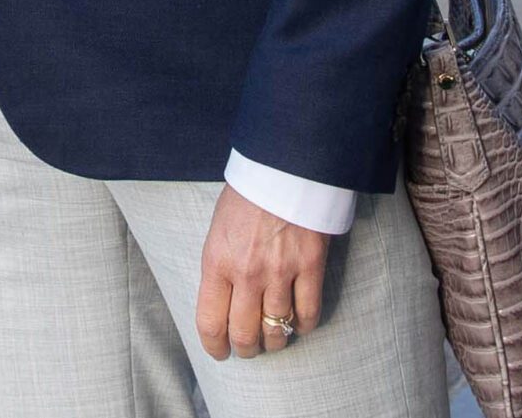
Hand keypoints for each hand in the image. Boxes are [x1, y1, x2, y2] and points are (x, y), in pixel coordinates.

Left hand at [195, 186, 327, 360]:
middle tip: (248, 349)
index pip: (211, 321)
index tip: (219, 353)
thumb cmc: (245, 197)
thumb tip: (223, 302)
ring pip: (278, 329)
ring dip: (275, 341)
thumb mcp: (217, 231)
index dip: (214, 346)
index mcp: (216, 262)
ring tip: (273, 339)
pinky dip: (304, 325)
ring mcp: (280, 272)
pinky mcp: (311, 267)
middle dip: (245, 349)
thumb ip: (219, 267)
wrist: (281, 168)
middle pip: (245, 334)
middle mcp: (246, 273)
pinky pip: (308, 313)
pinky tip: (299, 324)